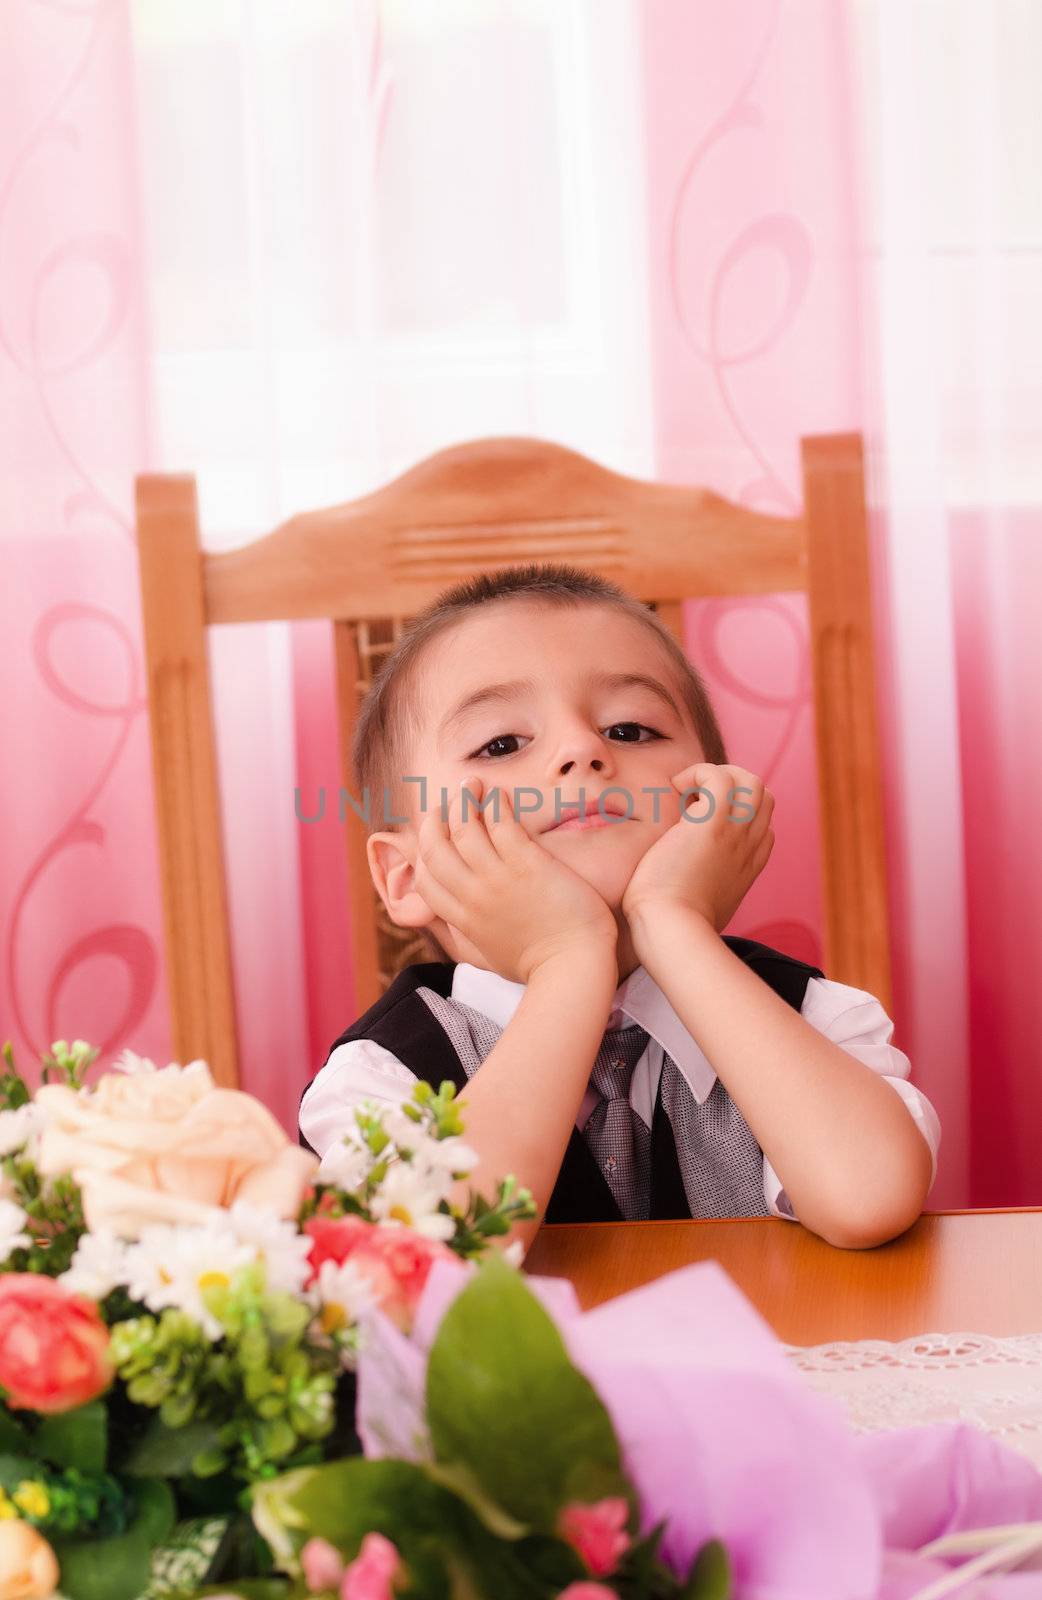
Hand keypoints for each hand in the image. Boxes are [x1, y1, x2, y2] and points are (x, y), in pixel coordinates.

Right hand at [409, 776, 617, 984]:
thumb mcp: (487, 955)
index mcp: (462, 920)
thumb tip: (453, 926)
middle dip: (435, 819)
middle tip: (447, 802)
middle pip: (434, 848)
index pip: (425, 879)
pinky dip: (494, 803)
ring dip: (464, 799)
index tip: (435, 835)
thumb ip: (467, 937)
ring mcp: (498, 879)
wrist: (573, 968)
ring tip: (473, 785)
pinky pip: (500, 823)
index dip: (424, 852)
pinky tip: (499, 795)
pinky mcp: (528, 865)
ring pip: (463, 828)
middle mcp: (472, 896)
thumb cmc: (538, 964)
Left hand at [621, 762, 774, 933]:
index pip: (762, 824)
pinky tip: (677, 789)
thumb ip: (706, 891)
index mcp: (750, 866)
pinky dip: (698, 773)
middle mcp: (750, 847)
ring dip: (717, 775)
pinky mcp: (712, 825)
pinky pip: (718, 777)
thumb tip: (688, 889)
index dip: (734, 812)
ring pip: (750, 781)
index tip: (699, 819)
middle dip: (730, 786)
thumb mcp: (704, 908)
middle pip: (762, 795)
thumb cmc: (674, 926)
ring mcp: (735, 834)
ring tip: (687, 792)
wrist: (670, 931)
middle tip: (692, 800)